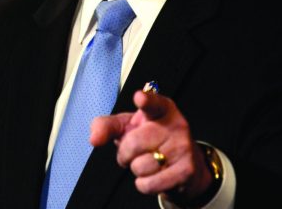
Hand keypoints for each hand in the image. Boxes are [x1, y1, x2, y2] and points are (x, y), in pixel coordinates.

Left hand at [90, 90, 212, 201]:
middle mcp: (176, 125)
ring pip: (140, 166)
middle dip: (125, 154)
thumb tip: (94, 139)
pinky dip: (144, 184)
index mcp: (162, 108)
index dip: (146, 100)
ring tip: (147, 163)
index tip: (139, 98)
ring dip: (136, 170)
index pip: (153, 103)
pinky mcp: (187, 171)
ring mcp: (183, 148)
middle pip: (133, 144)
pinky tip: (154, 176)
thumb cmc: (150, 140)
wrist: (184, 167)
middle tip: (134, 153)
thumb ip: (106, 126)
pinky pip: (149, 184)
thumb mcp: (128, 127)